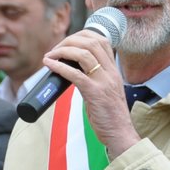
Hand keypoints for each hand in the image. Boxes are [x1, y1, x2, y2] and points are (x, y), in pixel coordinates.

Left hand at [40, 31, 139, 158]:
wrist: (120, 134)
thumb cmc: (110, 116)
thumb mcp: (107, 91)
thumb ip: (96, 79)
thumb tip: (73, 71)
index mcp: (114, 70)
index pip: (102, 40)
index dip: (82, 35)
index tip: (68, 42)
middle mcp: (111, 72)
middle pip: (91, 42)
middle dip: (69, 41)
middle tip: (55, 49)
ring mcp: (104, 82)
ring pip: (83, 54)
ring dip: (62, 51)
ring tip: (50, 55)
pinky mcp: (95, 93)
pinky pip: (75, 74)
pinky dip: (59, 66)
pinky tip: (49, 65)